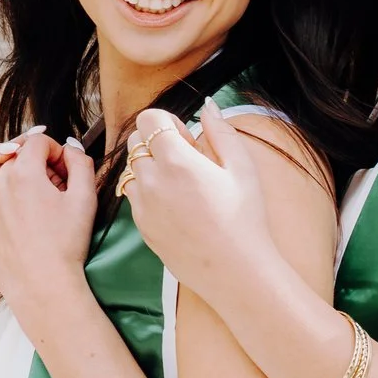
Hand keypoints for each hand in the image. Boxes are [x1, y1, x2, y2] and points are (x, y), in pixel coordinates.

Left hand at [0, 131, 98, 335]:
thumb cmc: (66, 243)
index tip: (68, 170)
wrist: (41, 284)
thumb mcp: (84, 198)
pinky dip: (12, 202)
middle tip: (59, 188)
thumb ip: (80, 162)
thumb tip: (71, 147)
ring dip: (24, 182)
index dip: (56, 150)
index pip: (36, 141)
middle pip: (17, 156)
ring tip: (45, 207)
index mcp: (23, 172)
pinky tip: (31, 224)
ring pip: (4, 177)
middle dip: (39, 164)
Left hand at [122, 101, 275, 307]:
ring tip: (180, 185)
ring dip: (150, 167)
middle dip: (156, 142)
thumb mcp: (244, 169)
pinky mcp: (141, 226)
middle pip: (134, 141)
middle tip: (186, 161)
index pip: (149, 119)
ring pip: (131, 169)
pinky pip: (134, 197)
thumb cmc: (245, 220)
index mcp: (177, 161)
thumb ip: (222, 132)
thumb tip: (208, 106)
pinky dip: (149, 192)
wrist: (235, 271)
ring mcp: (142, 205)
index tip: (187, 139)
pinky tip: (178, 207)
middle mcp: (152, 180)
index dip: (167, 122)